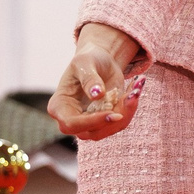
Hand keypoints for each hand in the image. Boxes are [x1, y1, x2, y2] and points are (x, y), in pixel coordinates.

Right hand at [49, 23, 144, 139]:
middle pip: (92, 133)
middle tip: (131, 97)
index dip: (91, 122)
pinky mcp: (104, 122)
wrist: (101, 61)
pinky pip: (119, 123)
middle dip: (114, 119)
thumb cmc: (88, 60)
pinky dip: (130, 109)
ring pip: (109, 130)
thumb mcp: (86, 63)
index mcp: (59, 106)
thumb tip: (96, 94)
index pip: (71, 124)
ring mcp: (88, 124)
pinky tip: (134, 92)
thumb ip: (89, 79)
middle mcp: (72, 119)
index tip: (112, 113)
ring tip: (134, 90)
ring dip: (126, 113)